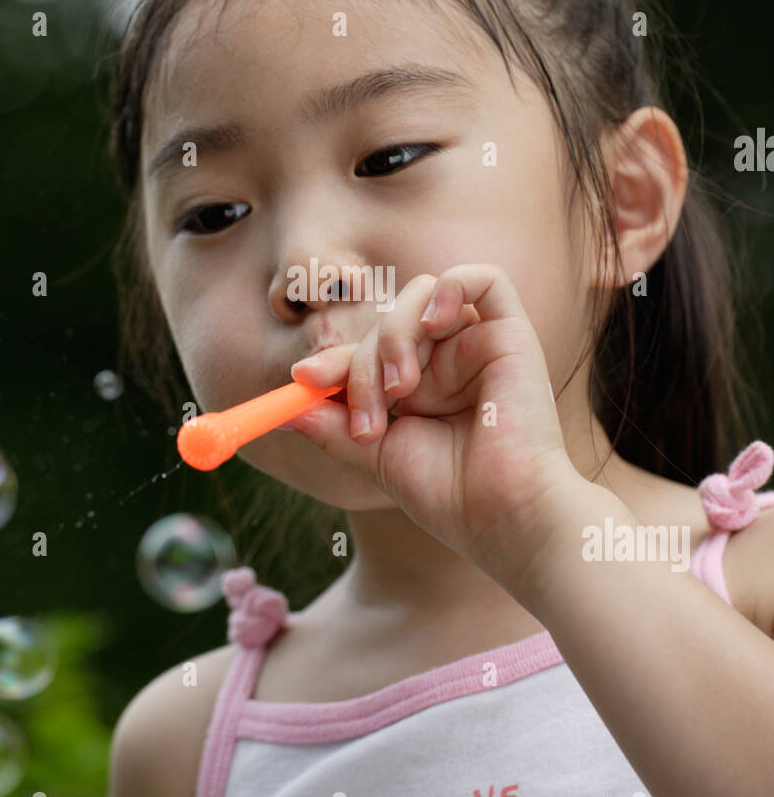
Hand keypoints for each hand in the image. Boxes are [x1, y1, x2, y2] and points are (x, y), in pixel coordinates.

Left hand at [289, 264, 583, 602]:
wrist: (504, 518)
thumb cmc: (450, 496)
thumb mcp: (376, 455)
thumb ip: (332, 426)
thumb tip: (284, 411)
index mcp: (423, 388)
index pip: (368, 351)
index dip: (334, 360)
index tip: (302, 379)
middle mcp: (451, 362)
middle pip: (387, 323)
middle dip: (362, 364)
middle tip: (367, 419)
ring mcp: (480, 345)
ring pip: (420, 296)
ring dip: (394, 336)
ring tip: (401, 389)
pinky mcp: (512, 333)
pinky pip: (484, 278)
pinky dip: (449, 288)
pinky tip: (434, 326)